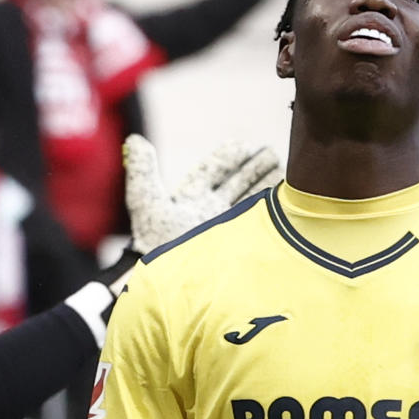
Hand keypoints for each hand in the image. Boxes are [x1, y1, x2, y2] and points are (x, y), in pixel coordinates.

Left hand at [122, 134, 279, 258]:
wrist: (163, 278)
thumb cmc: (152, 240)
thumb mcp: (145, 200)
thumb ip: (142, 171)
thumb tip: (135, 139)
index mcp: (192, 194)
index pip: (215, 168)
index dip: (230, 156)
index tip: (245, 145)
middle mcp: (210, 207)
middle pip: (237, 181)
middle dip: (255, 166)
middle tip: (272, 152)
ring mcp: (223, 224)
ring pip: (249, 198)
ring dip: (266, 183)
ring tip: (283, 170)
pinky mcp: (234, 240)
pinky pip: (255, 220)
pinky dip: (269, 207)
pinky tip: (283, 199)